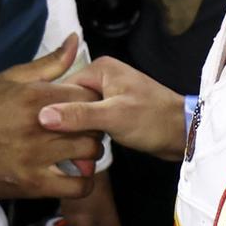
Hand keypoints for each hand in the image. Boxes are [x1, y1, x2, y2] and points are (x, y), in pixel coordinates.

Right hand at [0, 35, 101, 199]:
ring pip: (90, 153)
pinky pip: (77, 186)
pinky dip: (84, 182)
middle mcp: (40, 126)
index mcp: (37, 97)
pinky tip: (75, 174)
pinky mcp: (33, 183)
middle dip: (94, 126)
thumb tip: (76, 39)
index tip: (85, 107)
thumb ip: (50, 63)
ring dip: (90, 152)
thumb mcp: (12, 79)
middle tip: (84, 129)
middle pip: (93, 124)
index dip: (92, 102)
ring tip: (79, 150)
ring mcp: (38, 157)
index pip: (88, 96)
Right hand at [36, 55, 186, 161]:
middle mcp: (102, 77)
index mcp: (100, 68)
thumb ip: (79, 115)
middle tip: (63, 151)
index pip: (62, 88)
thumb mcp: (113, 117)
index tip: (45, 134)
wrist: (183, 134)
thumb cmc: (154, 120)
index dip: (54, 111)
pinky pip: (91, 122)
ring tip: (74, 156)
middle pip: (69, 102)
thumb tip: (43, 115)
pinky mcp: (113, 110)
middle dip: (66, 126)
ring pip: (79, 114)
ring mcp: (108, 94)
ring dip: (77, 134)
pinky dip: (88, 136)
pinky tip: (84, 154)